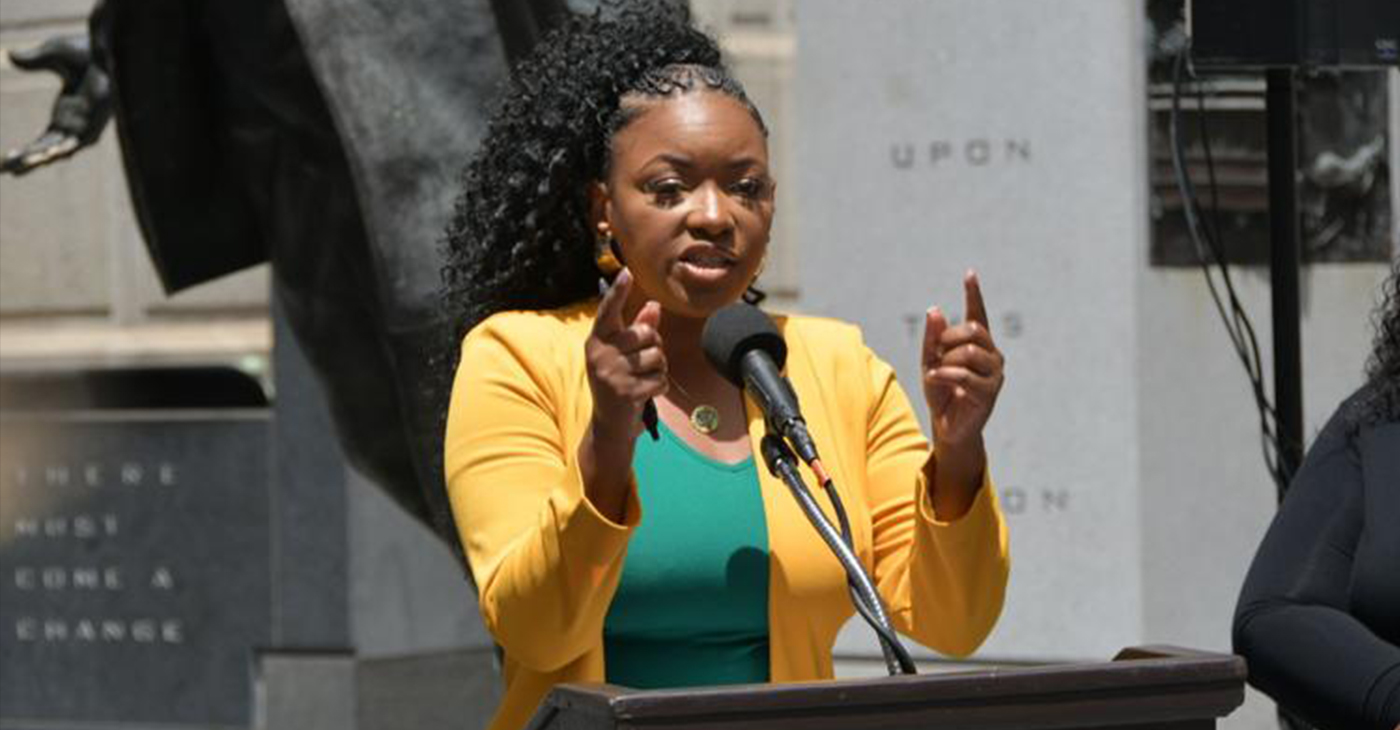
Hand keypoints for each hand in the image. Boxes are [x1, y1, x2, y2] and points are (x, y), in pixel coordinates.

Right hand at [1, 35, 111, 175]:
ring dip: (36, 160)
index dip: (25, 152)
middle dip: (25, 162)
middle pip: (46, 152)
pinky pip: (72, 143)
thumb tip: (11, 56)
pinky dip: (57, 151)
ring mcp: (85, 128)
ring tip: (14, 169)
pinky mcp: (92, 126)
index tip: (5, 160)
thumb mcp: (53, 55)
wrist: (108, 52)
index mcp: (67, 116)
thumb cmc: (88, 52)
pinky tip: (42, 156)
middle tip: (2, 170)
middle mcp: (76, 126)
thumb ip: (33, 60)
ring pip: (57, 152)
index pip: (43, 141)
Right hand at [585, 268, 666, 439]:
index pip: (609, 311)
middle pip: (647, 334)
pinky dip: (660, 388)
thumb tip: (655, 306)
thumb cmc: (619, 382)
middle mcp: (600, 353)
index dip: (619, 292)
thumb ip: (638, 329)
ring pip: (658, 357)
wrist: (609, 424)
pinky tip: (646, 393)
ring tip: (643, 380)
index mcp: (597, 340)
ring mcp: (611, 373)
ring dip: (659, 370)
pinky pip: (660, 379)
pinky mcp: (625, 392)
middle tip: (643, 364)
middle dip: (655, 348)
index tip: (627, 272)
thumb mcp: (624, 354)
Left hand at [922, 270, 1004, 450]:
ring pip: (968, 351)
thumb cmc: (941, 392)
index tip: (969, 274)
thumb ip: (932, 338)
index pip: (977, 314)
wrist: (947, 426)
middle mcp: (991, 355)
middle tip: (936, 355)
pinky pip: (964, 374)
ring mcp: (994, 373)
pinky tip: (934, 378)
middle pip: (972, 330)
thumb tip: (935, 309)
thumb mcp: (930, 361)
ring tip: (937, 373)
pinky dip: (944, 374)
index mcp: (977, 345)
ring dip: (945, 361)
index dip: (974, 294)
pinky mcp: (990, 392)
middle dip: (947, 339)